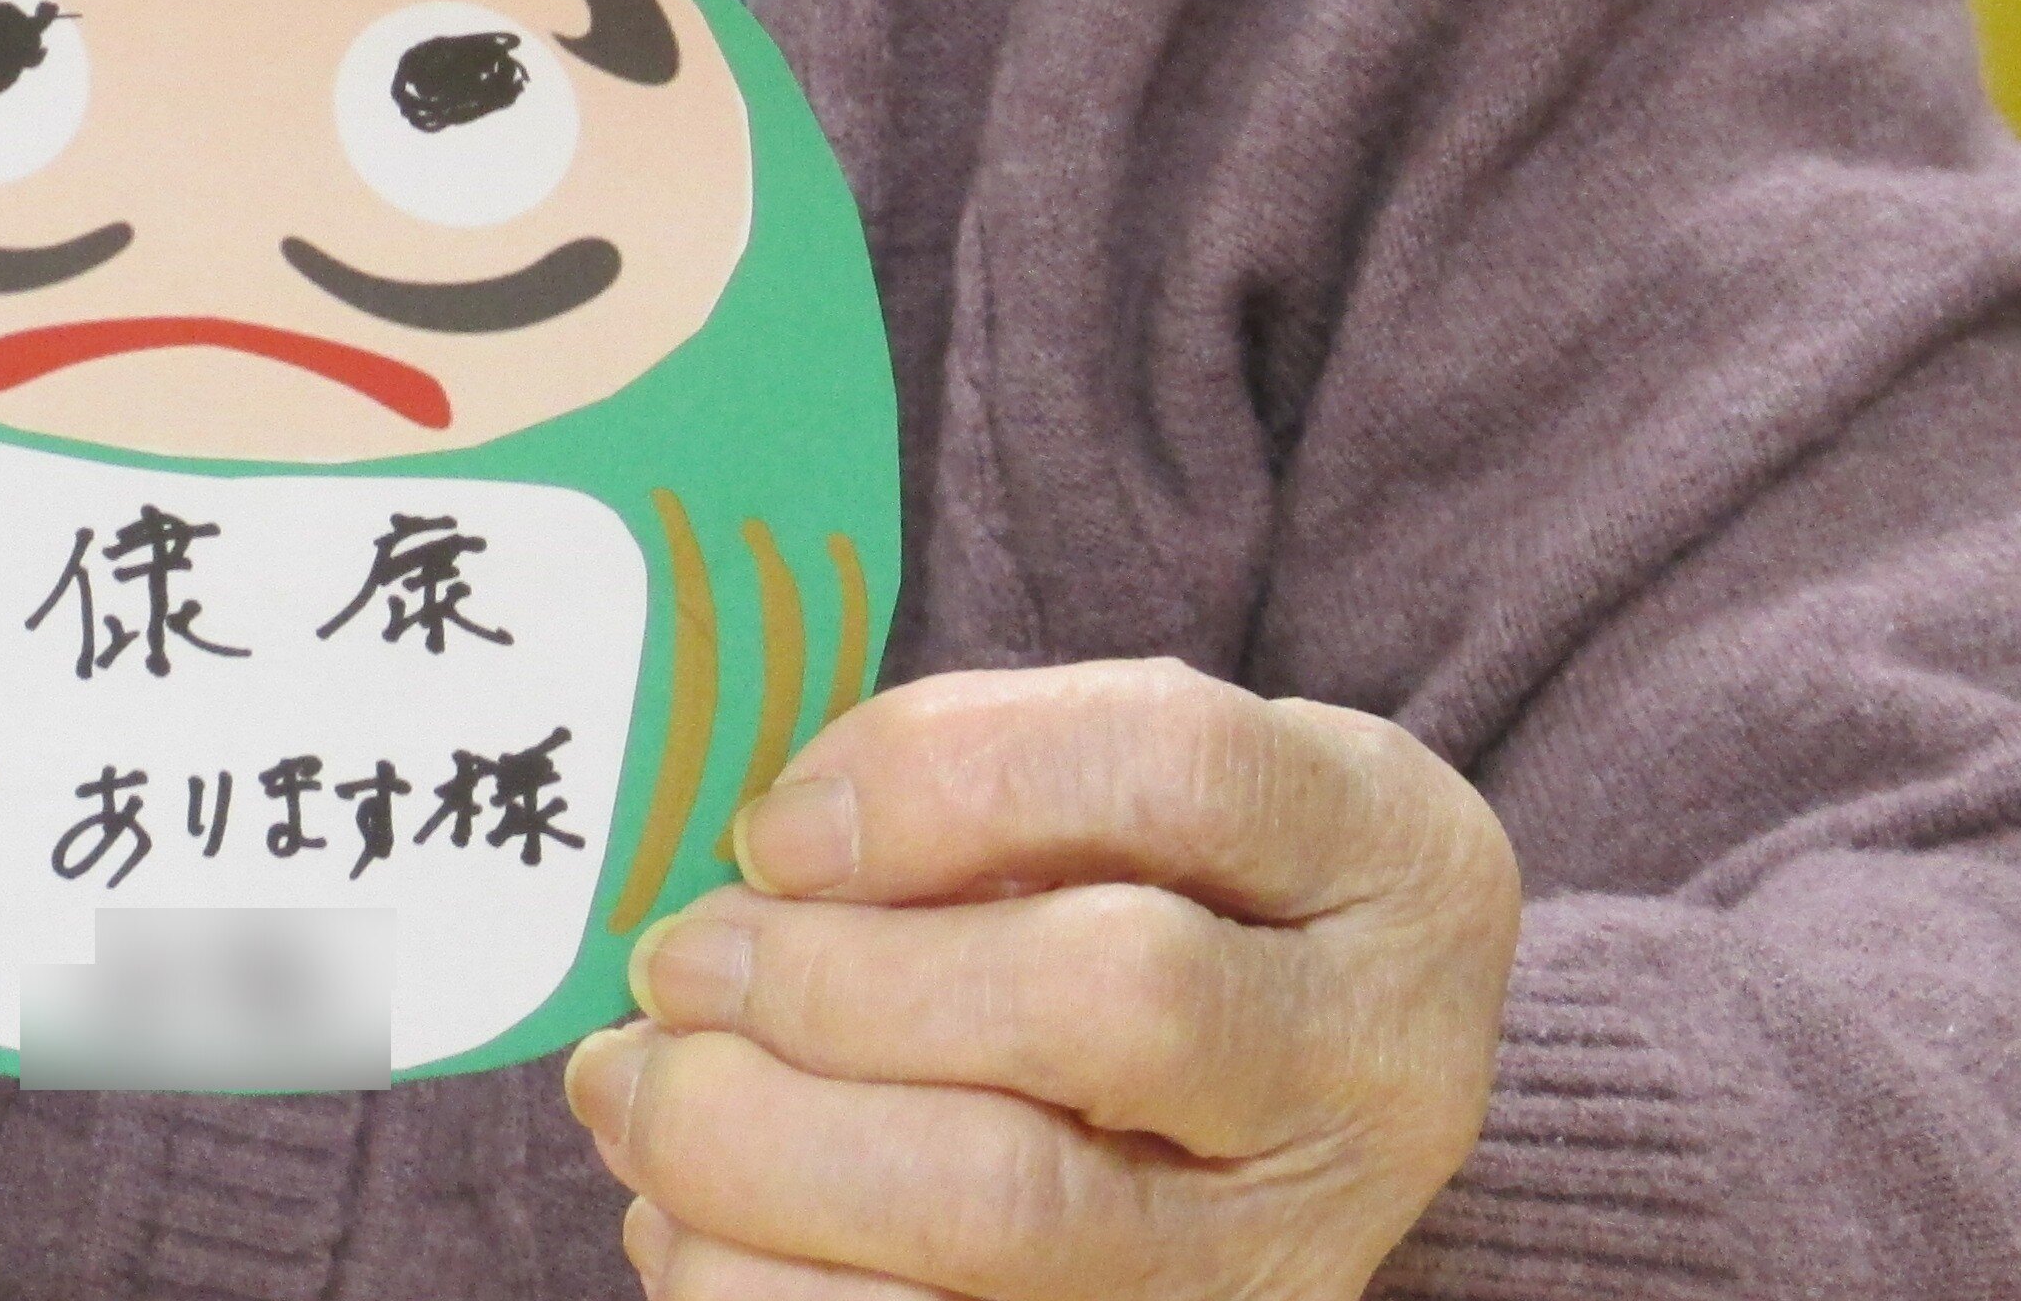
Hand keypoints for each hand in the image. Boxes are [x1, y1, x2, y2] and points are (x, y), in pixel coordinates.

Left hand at [564, 660, 1516, 1298]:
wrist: (1337, 1089)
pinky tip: (687, 1226)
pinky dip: (768, 1289)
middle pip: (1102, 1002)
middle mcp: (1368, 1066)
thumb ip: (983, 773)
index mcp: (1381, 857)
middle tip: (674, 964)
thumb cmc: (1199, 891)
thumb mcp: (1154, 781)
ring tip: (638, 1091)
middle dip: (831, 981)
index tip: (773, 825)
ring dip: (764, 1148)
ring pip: (1014, 1216)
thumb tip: (757, 857)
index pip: (1177, 771)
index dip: (943, 780)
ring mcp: (1283, 1253)